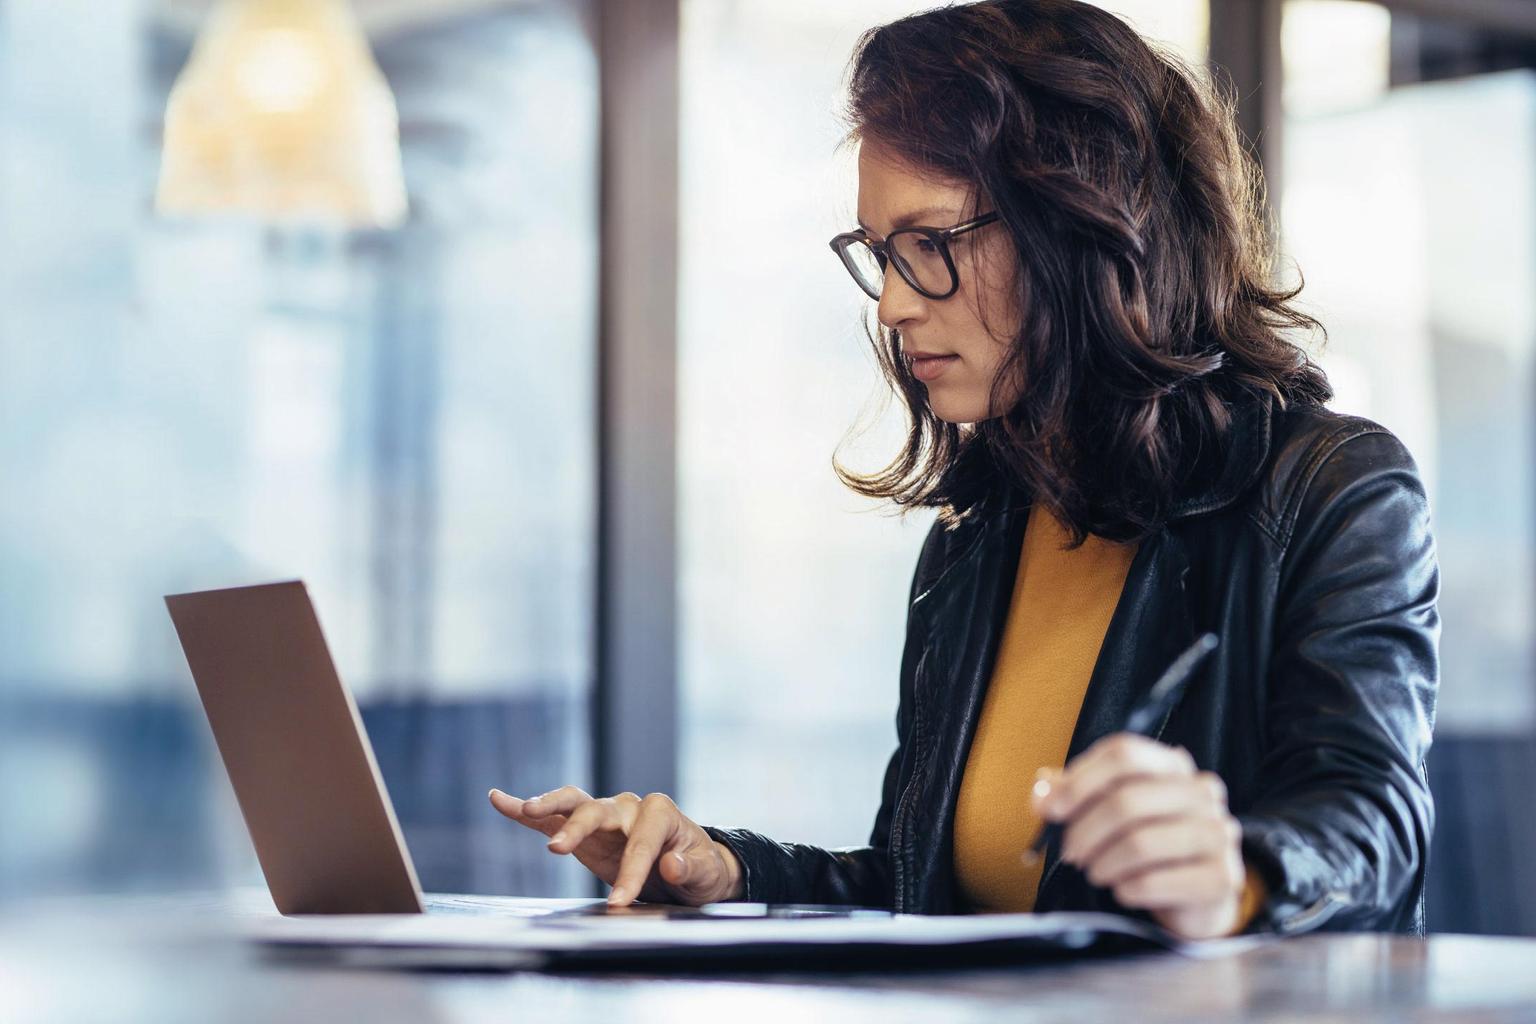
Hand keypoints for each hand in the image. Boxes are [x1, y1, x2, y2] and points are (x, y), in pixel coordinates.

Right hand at [488, 786, 743, 906]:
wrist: (693, 869)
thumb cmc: (701, 869)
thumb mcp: (708, 874)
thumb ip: (692, 868)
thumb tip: (671, 863)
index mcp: (659, 812)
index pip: (640, 842)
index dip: (630, 872)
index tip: (620, 902)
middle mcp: (628, 807)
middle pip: (596, 810)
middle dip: (579, 829)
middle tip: (559, 850)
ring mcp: (604, 816)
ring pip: (571, 804)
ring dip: (547, 806)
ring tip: (524, 810)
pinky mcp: (584, 832)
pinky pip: (552, 819)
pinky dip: (525, 811)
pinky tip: (499, 799)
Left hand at [1031, 733, 1245, 939]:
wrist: (1197, 897)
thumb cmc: (1147, 845)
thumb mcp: (1110, 810)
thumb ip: (1073, 794)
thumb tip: (1040, 793)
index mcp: (1174, 765)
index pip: (1123, 753)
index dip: (1079, 780)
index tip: (1050, 809)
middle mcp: (1202, 791)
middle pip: (1126, 800)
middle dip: (1085, 831)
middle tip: (1070, 853)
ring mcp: (1218, 832)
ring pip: (1140, 842)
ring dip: (1103, 862)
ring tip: (1095, 872)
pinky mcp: (1221, 877)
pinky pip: (1156, 881)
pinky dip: (1127, 889)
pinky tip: (1124, 891)